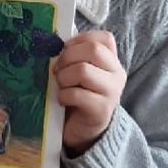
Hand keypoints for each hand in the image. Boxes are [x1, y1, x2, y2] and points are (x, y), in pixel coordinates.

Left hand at [53, 30, 125, 155]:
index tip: (64, 52)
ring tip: (61, 87)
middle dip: (67, 58)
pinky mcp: (102, 109)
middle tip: (57, 70)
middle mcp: (116, 74)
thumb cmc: (75, 96)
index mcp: (110, 61)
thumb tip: (50, 44)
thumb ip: (71, 57)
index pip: (103, 38)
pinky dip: (63, 96)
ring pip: (83, 70)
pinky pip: (76, 94)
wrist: (81, 129)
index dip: (79, 41)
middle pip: (92, 50)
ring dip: (63, 78)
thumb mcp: (75, 71)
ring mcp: (112, 92)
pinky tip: (63, 101)